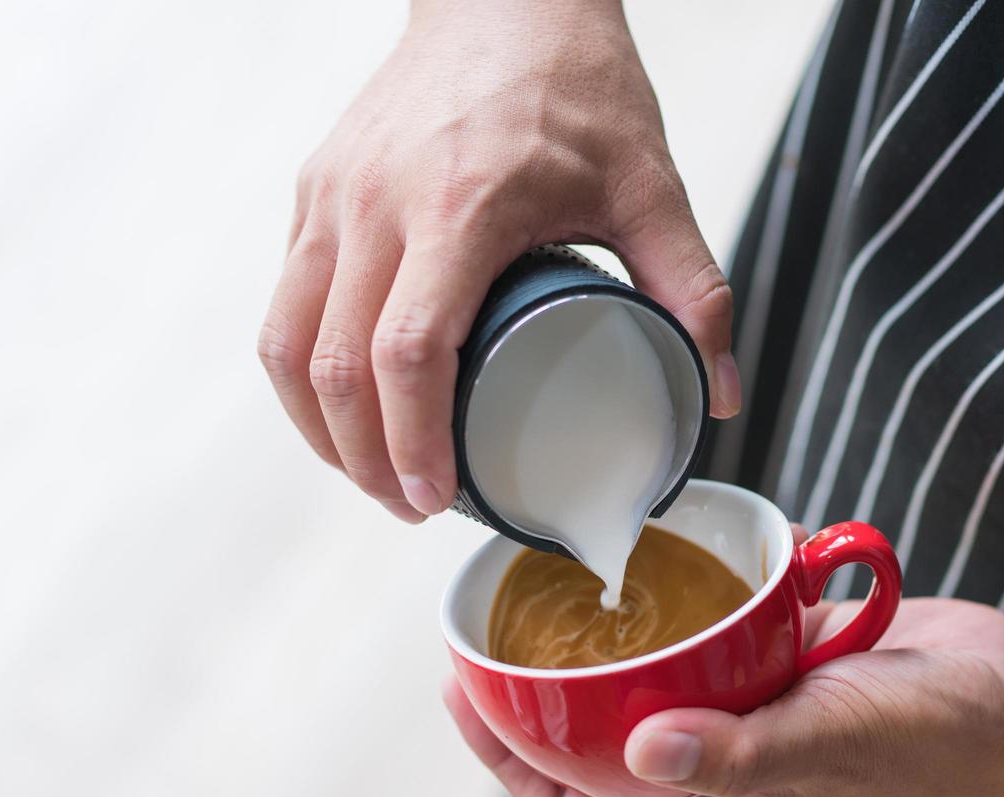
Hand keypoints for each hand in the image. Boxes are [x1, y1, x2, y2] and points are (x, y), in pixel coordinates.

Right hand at [257, 0, 738, 522]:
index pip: (406, 351)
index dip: (412, 442)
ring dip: (319, 428)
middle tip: (413, 505)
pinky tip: (342, 406)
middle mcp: (378, 203)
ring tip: (371, 473)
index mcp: (460, 206)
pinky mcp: (314, 191)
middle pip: (334, 367)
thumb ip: (693, 289)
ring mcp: (333, 196)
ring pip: (287, 342)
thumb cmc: (574, 83)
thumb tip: (719, 395)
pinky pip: (284, 302)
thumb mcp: (650, 184)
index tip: (436, 498)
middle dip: (365, 460)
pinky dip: (303, 371)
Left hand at [443, 595, 1003, 796]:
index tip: (460, 688)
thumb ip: (734, 752)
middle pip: (590, 731)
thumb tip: (639, 752)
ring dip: (611, 632)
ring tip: (568, 572)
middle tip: (493, 614)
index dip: (502, 758)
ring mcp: (746, 700)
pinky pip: (718, 620)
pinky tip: (689, 542)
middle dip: (532, 685)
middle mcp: (712, 751)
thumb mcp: (823, 744)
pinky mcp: (783, 653)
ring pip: (649, 669)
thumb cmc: (925, 743)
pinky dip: (697, 586)